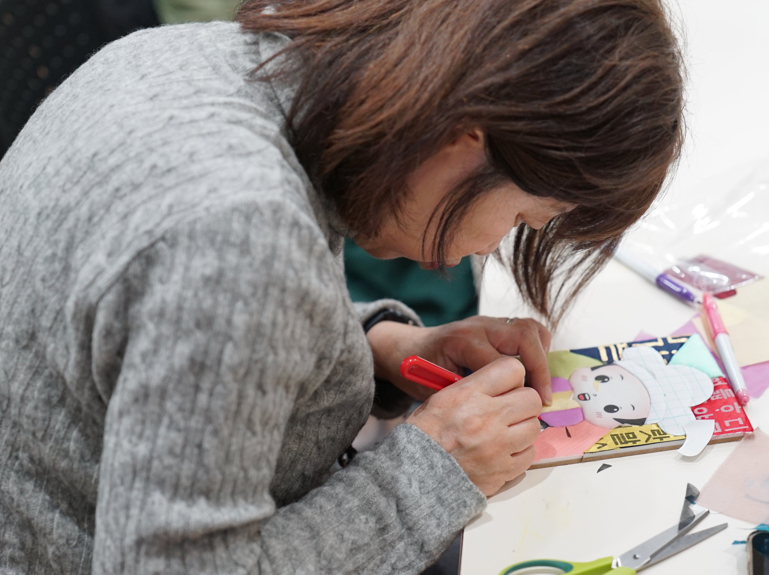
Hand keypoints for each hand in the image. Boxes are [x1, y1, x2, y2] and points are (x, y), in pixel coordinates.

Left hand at [366, 315, 552, 404]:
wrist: (406, 349)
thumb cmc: (419, 372)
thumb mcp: (437, 388)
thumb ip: (467, 393)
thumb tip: (503, 409)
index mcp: (464, 342)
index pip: (504, 362)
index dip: (522, 386)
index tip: (534, 406)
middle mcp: (480, 327)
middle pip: (524, 335)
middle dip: (540, 367)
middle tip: (542, 396)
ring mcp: (488, 323)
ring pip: (529, 327)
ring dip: (541, 354)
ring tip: (541, 381)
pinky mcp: (494, 325)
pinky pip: (526, 328)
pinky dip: (536, 347)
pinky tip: (532, 368)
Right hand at [406, 356, 541, 495]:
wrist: (415, 476)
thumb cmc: (425, 434)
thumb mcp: (441, 398)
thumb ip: (474, 387)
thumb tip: (503, 384)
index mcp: (468, 395)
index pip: (512, 369)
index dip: (513, 377)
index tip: (508, 386)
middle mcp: (486, 417)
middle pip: (531, 399)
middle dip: (523, 403)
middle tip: (510, 410)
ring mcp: (497, 446)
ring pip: (534, 427)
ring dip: (523, 428)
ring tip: (506, 432)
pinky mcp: (503, 471)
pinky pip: (529, 455)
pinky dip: (520, 452)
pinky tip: (503, 451)